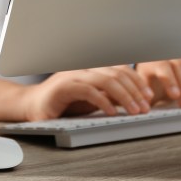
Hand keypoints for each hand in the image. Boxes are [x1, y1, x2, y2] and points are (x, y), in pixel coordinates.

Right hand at [21, 65, 154, 120]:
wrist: (31, 106)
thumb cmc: (61, 104)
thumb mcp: (91, 99)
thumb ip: (108, 95)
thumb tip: (133, 100)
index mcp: (91, 68)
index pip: (120, 68)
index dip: (137, 81)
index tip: (149, 96)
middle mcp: (84, 68)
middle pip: (117, 73)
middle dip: (135, 90)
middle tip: (145, 106)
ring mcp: (73, 75)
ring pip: (106, 80)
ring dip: (124, 96)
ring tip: (134, 111)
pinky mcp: (63, 87)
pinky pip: (88, 91)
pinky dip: (103, 101)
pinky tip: (112, 112)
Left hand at [135, 57, 180, 107]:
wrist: (161, 64)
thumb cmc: (153, 77)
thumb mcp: (146, 84)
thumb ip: (145, 95)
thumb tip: (144, 108)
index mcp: (155, 60)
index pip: (163, 67)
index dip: (170, 81)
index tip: (175, 96)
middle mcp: (170, 54)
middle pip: (180, 67)